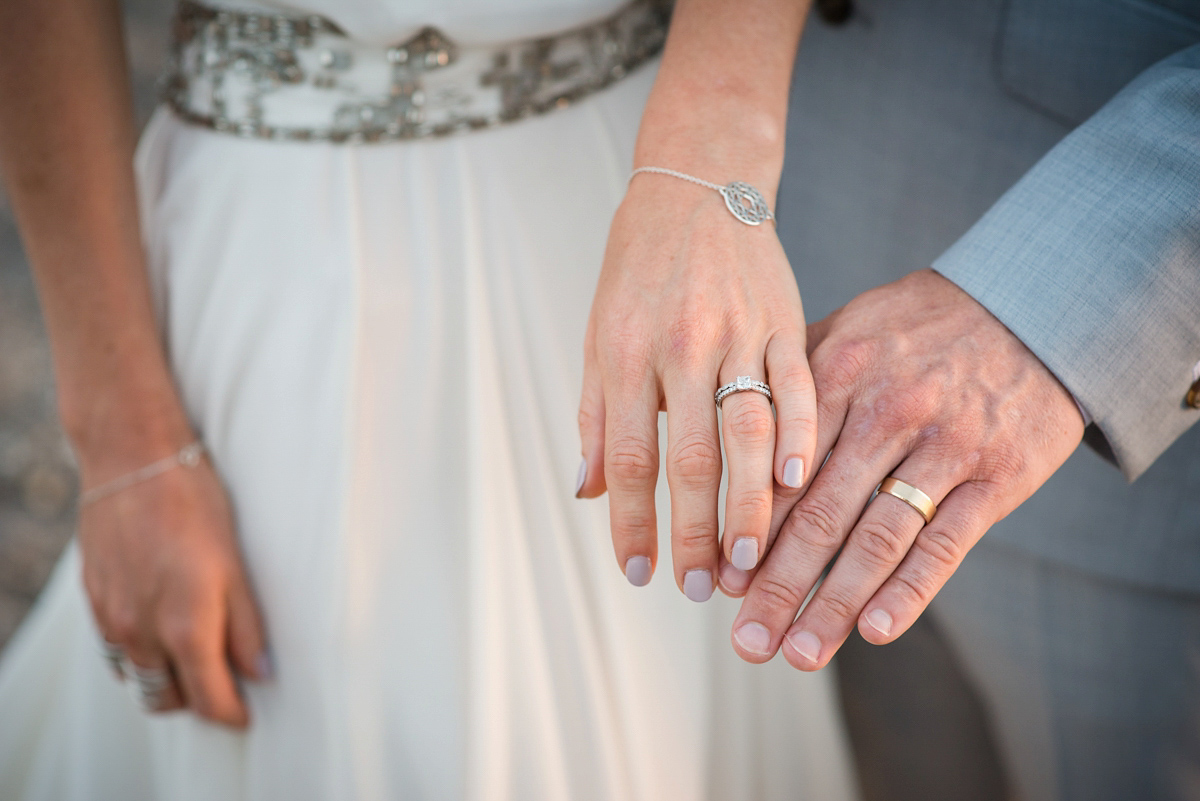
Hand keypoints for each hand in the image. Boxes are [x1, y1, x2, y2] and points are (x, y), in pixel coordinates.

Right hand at [79, 444, 270, 726]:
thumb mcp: (236, 564)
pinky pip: (115, 652)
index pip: (209, 698)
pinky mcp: (94, 602)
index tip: (246, 713)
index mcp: (185, 626)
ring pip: (138, 678)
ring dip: (166, 680)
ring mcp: (112, 619)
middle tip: (224, 684)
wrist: (134, 460)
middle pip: (168, 698)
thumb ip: (246, 625)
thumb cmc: (194, 504)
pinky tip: (160, 633)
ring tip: (194, 659)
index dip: (231, 713)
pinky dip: (139, 656)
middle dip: (198, 700)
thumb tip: (261, 672)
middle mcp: (142, 631)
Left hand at [575, 176, 817, 600]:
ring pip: (748, 430)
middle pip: (692, 456)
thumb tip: (589, 489)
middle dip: (696, 530)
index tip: (638, 572)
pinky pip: (798, 387)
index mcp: (627, 352)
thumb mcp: (599, 334)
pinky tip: (797, 484)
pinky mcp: (786, 319)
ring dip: (750, 503)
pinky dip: (800, 437)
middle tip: (702, 586)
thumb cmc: (638, 268)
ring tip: (751, 559)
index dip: (632, 521)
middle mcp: (681, 345)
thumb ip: (597, 414)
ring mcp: (739, 332)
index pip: (631, 456)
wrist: (696, 186)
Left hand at [727, 269, 1083, 667]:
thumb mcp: (849, 327)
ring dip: (836, 603)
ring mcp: (945, 446)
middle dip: (778, 585)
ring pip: (878, 537)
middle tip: (747, 640)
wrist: (1030, 304)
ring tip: (800, 652)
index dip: (748, 531)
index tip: (720, 582)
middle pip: (821, 514)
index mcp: (839, 375)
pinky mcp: (998, 474)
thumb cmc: (920, 325)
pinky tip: (875, 629)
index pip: (782, 469)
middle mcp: (887, 412)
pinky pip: (948, 541)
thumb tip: (722, 426)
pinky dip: (911, 589)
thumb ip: (792, 378)